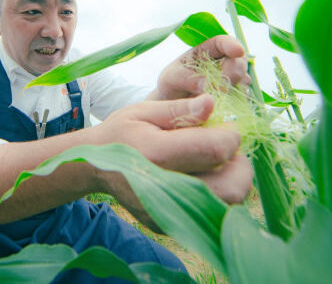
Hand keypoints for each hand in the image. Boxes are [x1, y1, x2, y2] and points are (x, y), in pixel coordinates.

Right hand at [92, 94, 253, 229]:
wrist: (92, 167)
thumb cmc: (122, 132)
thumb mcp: (145, 111)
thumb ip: (181, 109)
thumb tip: (213, 104)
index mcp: (157, 154)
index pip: (217, 150)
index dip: (230, 135)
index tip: (222, 127)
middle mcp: (164, 190)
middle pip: (233, 186)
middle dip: (238, 163)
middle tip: (223, 147)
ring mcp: (167, 213)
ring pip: (229, 204)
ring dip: (232, 180)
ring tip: (213, 162)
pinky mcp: (170, 226)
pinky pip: (212, 214)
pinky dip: (218, 194)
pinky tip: (200, 176)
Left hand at [150, 35, 250, 100]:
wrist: (174, 105)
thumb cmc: (171, 85)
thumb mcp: (171, 78)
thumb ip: (188, 79)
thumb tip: (209, 85)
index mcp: (205, 50)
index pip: (222, 42)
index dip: (231, 44)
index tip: (238, 51)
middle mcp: (221, 61)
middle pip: (238, 60)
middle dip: (235, 71)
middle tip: (222, 87)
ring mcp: (230, 78)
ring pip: (243, 77)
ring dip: (235, 87)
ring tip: (219, 96)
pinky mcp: (234, 94)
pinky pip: (243, 95)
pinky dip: (237, 98)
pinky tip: (225, 102)